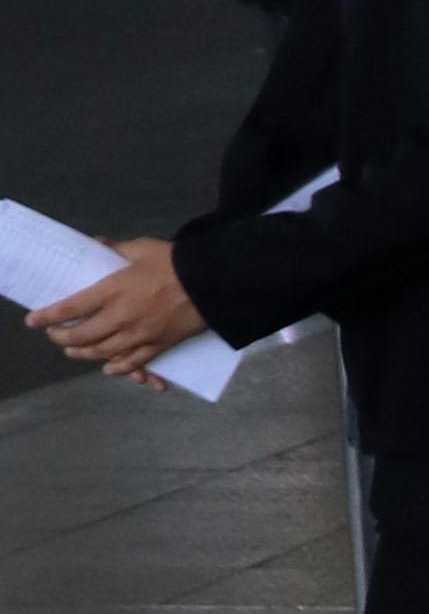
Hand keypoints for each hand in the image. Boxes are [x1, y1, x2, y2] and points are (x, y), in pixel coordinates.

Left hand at [29, 239, 204, 381]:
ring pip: (103, 352)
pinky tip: (108, 368)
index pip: (71, 308)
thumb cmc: (175, 261)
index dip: (48, 316)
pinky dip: (117, 368)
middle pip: (82, 336)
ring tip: (72, 351)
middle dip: (62, 338)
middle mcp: (121, 317)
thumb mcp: (142, 248)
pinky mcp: (157, 345)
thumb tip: (99, 245)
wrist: (210, 282)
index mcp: (112, 290)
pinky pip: (133, 363)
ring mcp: (139, 335)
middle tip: (54, 336)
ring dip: (83, 354)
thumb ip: (116, 250)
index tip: (33, 321)